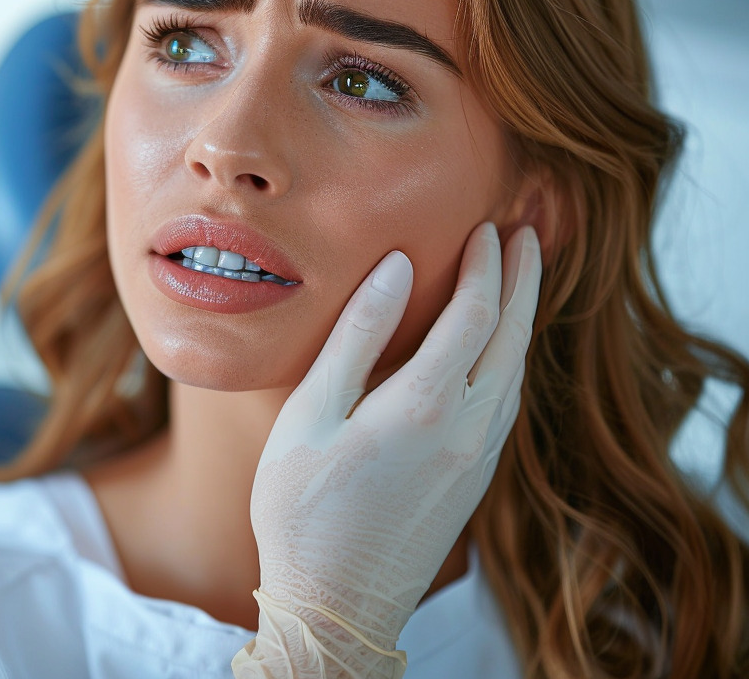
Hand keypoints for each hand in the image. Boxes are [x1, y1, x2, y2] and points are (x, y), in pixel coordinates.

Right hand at [233, 222, 542, 678]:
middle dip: (523, 280)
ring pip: (516, 372)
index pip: (475, 312)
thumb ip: (357, 337)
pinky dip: (510, 361)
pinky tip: (497, 355)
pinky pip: (507, 403)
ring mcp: (477, 458)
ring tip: (520, 282)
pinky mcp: (474, 481)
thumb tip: (398, 268)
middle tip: (526, 234)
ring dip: (522, 320)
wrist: (336, 604)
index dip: (484, 264)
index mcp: (426, 403)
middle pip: (512, 336)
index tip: (484, 225)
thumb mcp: (311, 414)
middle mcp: (468, 427)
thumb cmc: (303, 508)